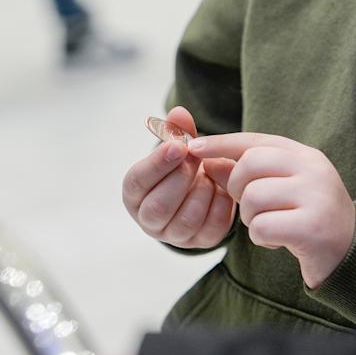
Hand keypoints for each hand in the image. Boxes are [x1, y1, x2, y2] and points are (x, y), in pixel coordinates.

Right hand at [122, 106, 235, 247]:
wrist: (201, 191)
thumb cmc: (181, 167)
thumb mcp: (177, 148)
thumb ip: (177, 130)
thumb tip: (179, 112)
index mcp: (134, 193)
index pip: (138, 181)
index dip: (158, 163)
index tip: (178, 145)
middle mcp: (148, 219)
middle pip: (159, 206)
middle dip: (182, 178)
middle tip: (197, 159)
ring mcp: (174, 235)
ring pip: (186, 219)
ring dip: (203, 191)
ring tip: (209, 173)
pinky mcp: (200, 242)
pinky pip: (212, 228)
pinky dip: (221, 203)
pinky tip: (220, 187)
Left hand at [187, 133, 355, 288]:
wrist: (350, 254)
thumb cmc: (309, 219)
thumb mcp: (282, 189)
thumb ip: (249, 174)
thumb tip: (207, 160)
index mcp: (306, 155)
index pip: (255, 140)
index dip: (222, 143)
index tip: (193, 148)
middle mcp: (314, 169)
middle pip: (250, 164)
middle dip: (237, 188)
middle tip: (251, 207)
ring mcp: (316, 196)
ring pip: (253, 197)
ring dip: (251, 218)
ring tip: (269, 226)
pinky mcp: (313, 226)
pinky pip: (263, 227)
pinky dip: (262, 239)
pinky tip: (277, 241)